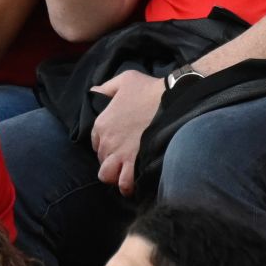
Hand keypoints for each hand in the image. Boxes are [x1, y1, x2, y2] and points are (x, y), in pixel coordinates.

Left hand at [90, 68, 163, 194]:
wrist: (172, 101)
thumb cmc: (148, 89)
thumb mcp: (124, 80)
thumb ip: (106, 87)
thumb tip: (93, 92)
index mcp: (101, 123)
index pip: (95, 142)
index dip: (105, 143)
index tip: (117, 142)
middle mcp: (107, 142)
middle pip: (101, 159)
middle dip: (111, 159)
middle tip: (124, 157)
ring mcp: (120, 154)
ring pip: (107, 175)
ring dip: (114, 175)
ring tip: (124, 172)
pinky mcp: (134, 163)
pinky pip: (124, 182)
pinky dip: (127, 185)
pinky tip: (132, 182)